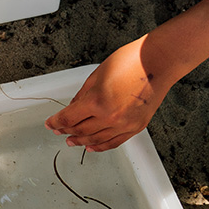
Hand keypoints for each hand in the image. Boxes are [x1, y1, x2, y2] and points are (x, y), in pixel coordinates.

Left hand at [45, 38, 167, 151]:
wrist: (158, 62)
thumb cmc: (131, 61)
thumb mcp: (97, 75)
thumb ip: (82, 95)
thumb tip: (73, 108)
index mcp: (96, 101)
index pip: (69, 118)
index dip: (56, 122)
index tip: (50, 124)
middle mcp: (110, 116)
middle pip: (81, 131)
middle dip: (66, 132)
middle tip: (58, 131)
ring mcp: (124, 124)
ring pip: (96, 140)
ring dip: (81, 142)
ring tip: (72, 142)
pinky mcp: (136, 127)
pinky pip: (114, 142)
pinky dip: (101, 146)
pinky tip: (92, 147)